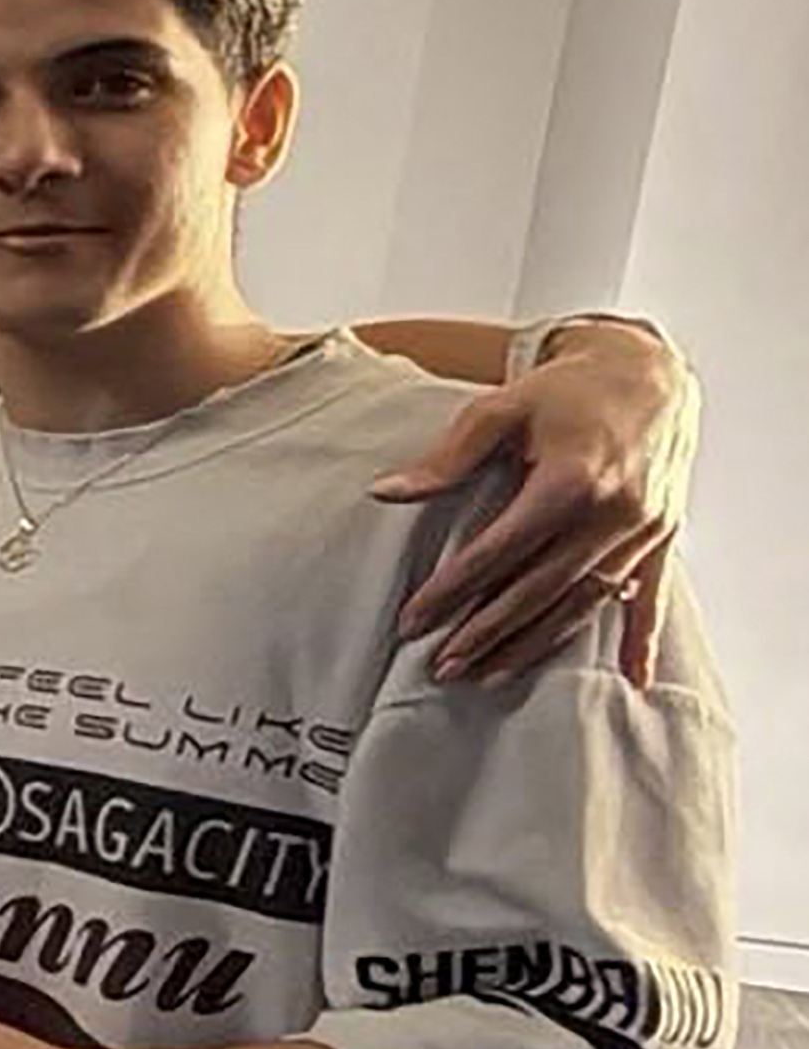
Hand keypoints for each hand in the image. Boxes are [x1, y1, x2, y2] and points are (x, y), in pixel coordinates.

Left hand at [382, 318, 687, 683]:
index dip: (451, 591)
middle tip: (443, 665)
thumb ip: (445, 459)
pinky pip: (650, 595)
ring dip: (537, 642)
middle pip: (538, 588)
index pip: (497, 553)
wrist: (647, 370)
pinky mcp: (663, 534)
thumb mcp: (499, 410)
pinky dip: (641, 637)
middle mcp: (612, 512)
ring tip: (490, 674)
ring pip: (583, 601)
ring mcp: (643, 528)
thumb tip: (384, 492)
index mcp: (570, 481)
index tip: (413, 622)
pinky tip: (633, 678)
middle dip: (487, 632)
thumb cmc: (567, 390)